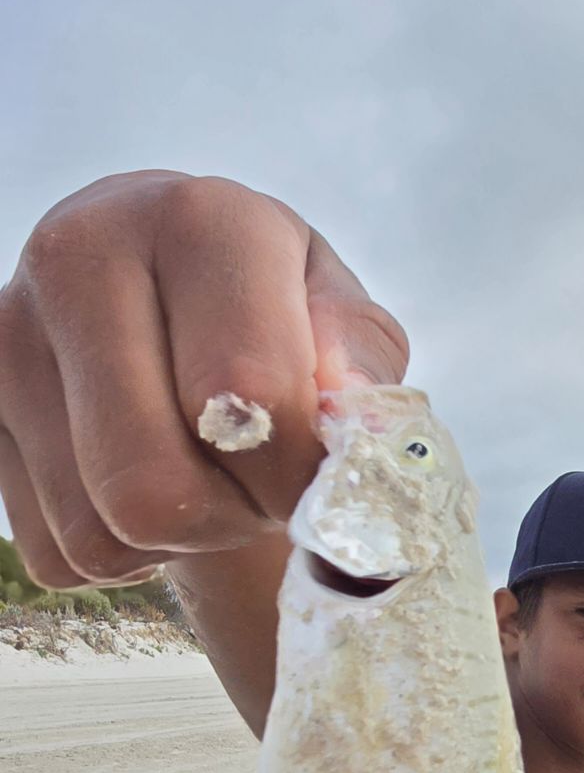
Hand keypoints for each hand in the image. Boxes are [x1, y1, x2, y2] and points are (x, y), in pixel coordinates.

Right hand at [0, 171, 408, 587]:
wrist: (174, 300)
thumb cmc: (277, 314)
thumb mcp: (342, 319)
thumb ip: (359, 364)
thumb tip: (346, 414)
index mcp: (198, 219)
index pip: (250, 400)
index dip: (298, 476)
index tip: (314, 470)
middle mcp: (79, 257)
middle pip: (152, 487)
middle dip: (229, 518)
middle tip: (259, 489)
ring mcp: (8, 335)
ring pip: (101, 532)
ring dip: (177, 541)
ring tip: (206, 476)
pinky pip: (58, 553)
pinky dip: (122, 552)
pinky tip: (147, 485)